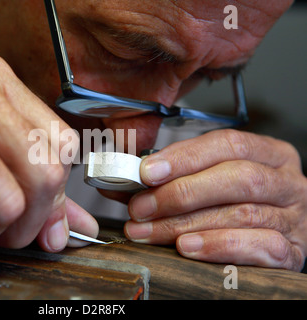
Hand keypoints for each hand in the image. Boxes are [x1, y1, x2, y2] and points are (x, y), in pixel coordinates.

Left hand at [124, 129, 306, 270]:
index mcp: (267, 153)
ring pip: (242, 213)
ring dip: (186, 223)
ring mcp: (293, 216)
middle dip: (181, 193)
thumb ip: (172, 180)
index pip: (227, 144)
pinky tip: (187, 247)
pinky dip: (218, 246)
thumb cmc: (238, 203)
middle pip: (237, 178)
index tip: (146, 171)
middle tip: (141, 207)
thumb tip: (124, 183)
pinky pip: (259, 246)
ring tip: (150, 232)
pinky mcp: (292, 250)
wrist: (276, 236)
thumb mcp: (210, 180)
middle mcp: (285, 181)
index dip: (184, 157)